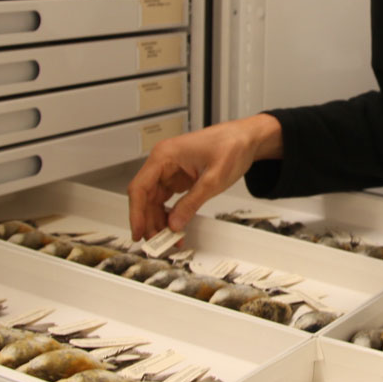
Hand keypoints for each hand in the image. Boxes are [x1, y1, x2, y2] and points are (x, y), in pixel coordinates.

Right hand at [127, 113, 281, 239]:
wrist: (246, 138)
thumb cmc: (232, 145)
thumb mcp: (214, 179)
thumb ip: (192, 202)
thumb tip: (174, 223)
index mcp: (165, 156)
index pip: (140, 187)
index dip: (136, 213)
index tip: (138, 232)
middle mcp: (163, 162)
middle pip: (145, 197)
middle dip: (149, 222)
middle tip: (157, 242)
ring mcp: (169, 170)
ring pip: (154, 201)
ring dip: (158, 221)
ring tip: (168, 239)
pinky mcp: (178, 178)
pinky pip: (166, 200)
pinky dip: (168, 215)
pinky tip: (174, 227)